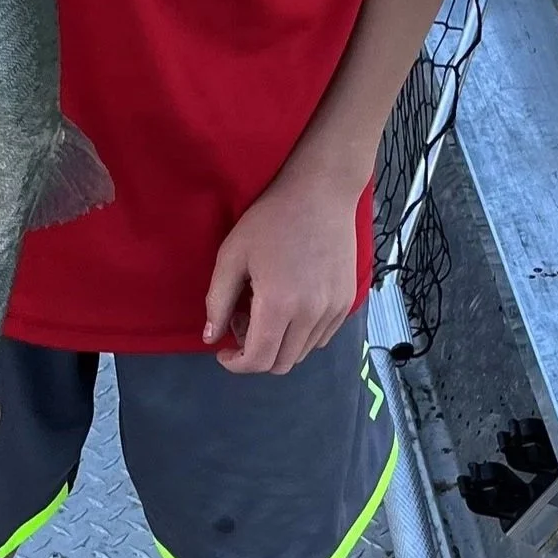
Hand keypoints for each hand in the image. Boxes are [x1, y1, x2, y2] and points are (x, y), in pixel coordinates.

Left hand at [204, 157, 366, 376]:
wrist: (321, 194)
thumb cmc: (270, 219)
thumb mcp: (232, 255)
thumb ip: (217, 300)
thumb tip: (210, 338)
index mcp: (278, 304)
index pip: (258, 360)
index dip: (236, 364)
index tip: (223, 351)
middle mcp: (311, 314)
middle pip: (280, 363)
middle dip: (255, 354)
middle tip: (241, 320)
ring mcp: (333, 310)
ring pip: (301, 353)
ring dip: (278, 344)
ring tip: (265, 309)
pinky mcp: (346, 302)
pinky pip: (320, 337)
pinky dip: (300, 335)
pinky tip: (289, 306)